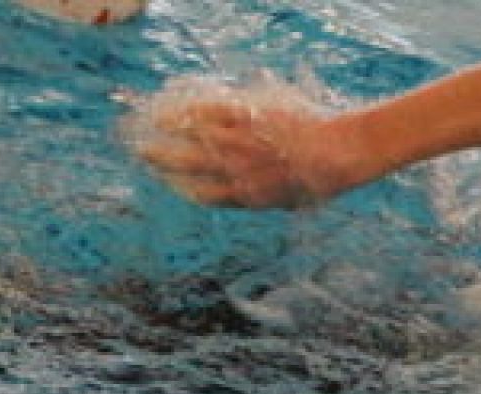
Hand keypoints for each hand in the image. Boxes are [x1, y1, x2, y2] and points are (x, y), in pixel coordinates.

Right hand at [136, 100, 347, 208]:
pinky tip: (174, 103)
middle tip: (142, 152)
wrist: (339, 154)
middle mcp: (235, 172)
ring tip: (150, 123)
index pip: (203, 194)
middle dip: (160, 159)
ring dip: (167, 130)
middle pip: (186, 165)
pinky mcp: (246, 119)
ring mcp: (239, 144)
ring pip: (192, 137)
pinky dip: (189, 109)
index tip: (171, 182)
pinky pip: (208, 112)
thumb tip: (277, 202)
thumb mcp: (297, 200)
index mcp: (246, 196)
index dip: (183, 187)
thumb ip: (278, 199)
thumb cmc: (324, 180)